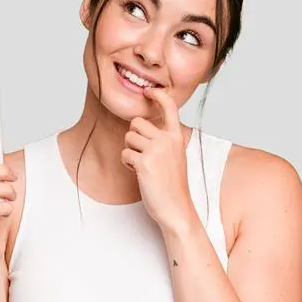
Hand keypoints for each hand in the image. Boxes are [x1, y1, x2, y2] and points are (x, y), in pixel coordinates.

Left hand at [122, 87, 196, 230]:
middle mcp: (168, 140)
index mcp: (176, 137)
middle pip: (136, 122)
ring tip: (141, 166)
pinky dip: (127, 164)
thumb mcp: (174, 156)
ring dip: (130, 151)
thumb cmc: (173, 185)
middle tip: (141, 154)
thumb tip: (142, 127)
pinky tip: (138, 174)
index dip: (158, 96)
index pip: (170, 107)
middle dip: (133, 137)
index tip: (149, 92)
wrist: (176, 209)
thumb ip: (163, 140)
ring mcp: (156, 150)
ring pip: (128, 138)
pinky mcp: (145, 163)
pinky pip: (125, 154)